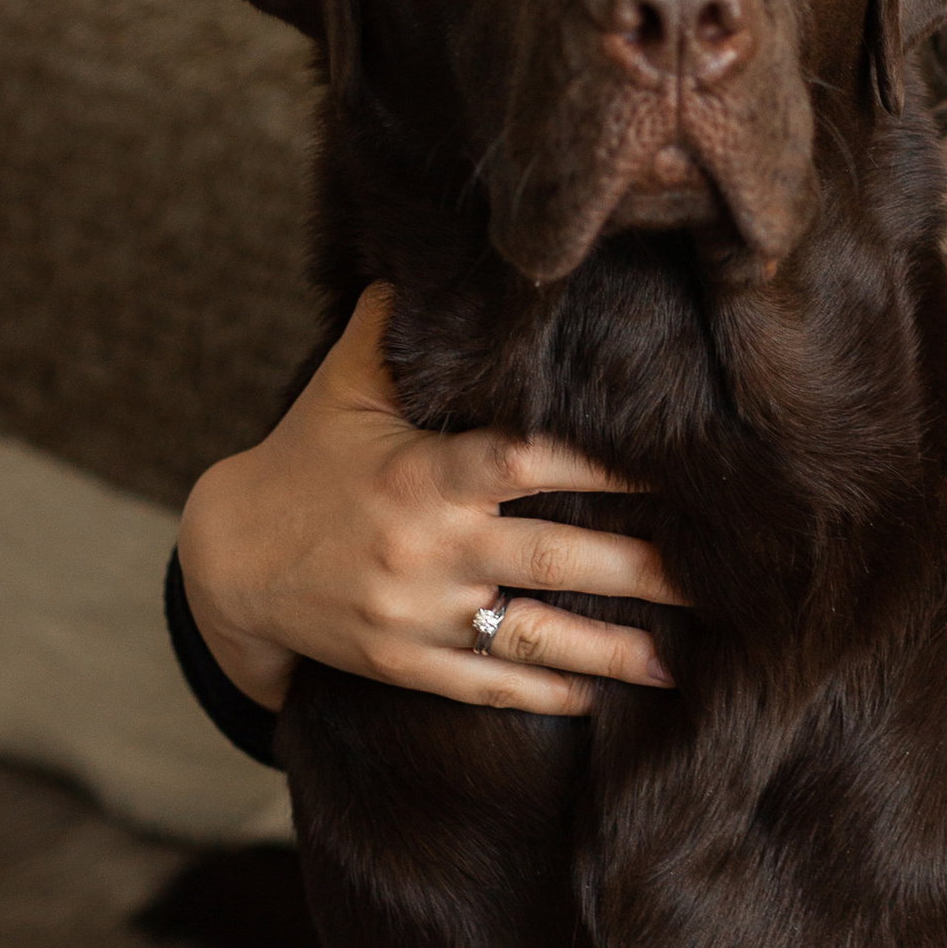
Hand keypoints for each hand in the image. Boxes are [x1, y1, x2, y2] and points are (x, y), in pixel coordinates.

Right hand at [177, 286, 682, 717]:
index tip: (677, 465)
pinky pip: (486, 682)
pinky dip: (544, 691)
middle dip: (641, 566)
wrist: (226, 564)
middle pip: (554, 555)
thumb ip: (398, 327)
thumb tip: (441, 250)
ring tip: (677, 661)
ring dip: (610, 651)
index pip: (526, 461)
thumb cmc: (302, 460)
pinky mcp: (404, 665)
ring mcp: (416, 614)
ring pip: (533, 634)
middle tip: (720, 571)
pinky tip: (599, 697)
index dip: (603, 463)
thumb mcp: (342, 387)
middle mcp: (426, 548)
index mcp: (422, 473)